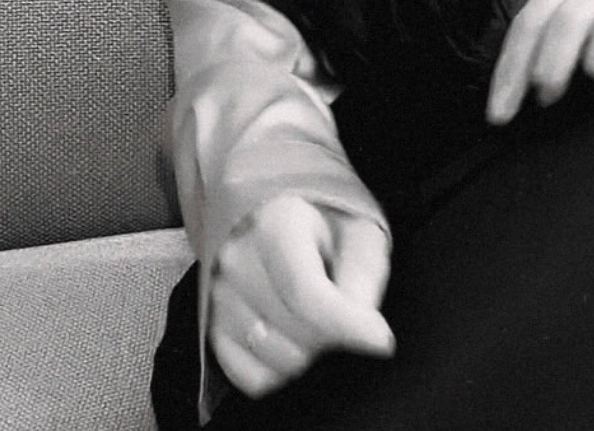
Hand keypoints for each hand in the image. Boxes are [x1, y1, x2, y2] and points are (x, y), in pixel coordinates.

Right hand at [210, 195, 393, 397]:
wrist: (282, 213)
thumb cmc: (329, 222)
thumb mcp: (361, 231)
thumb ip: (364, 276)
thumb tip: (366, 331)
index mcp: (276, 223)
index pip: (306, 292)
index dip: (347, 324)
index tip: (382, 341)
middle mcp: (237, 259)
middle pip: (296, 332)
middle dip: (334, 335)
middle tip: (344, 309)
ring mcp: (217, 297)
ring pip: (278, 362)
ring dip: (310, 353)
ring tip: (316, 316)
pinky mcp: (211, 329)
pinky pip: (255, 379)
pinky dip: (282, 370)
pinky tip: (294, 335)